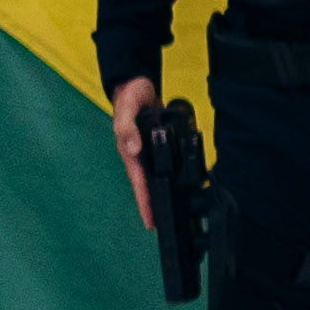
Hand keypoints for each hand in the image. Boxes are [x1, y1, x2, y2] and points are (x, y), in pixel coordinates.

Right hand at [107, 78, 160, 232]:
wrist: (135, 83)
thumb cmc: (128, 96)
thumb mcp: (127, 109)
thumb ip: (127, 128)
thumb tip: (133, 149)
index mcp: (129, 151)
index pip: (138, 183)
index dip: (145, 203)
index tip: (150, 222)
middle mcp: (138, 155)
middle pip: (147, 185)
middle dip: (153, 206)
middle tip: (162, 226)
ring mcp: (146, 151)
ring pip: (155, 176)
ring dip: (162, 193)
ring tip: (173, 211)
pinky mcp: (156, 143)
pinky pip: (164, 163)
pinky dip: (172, 174)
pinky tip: (183, 182)